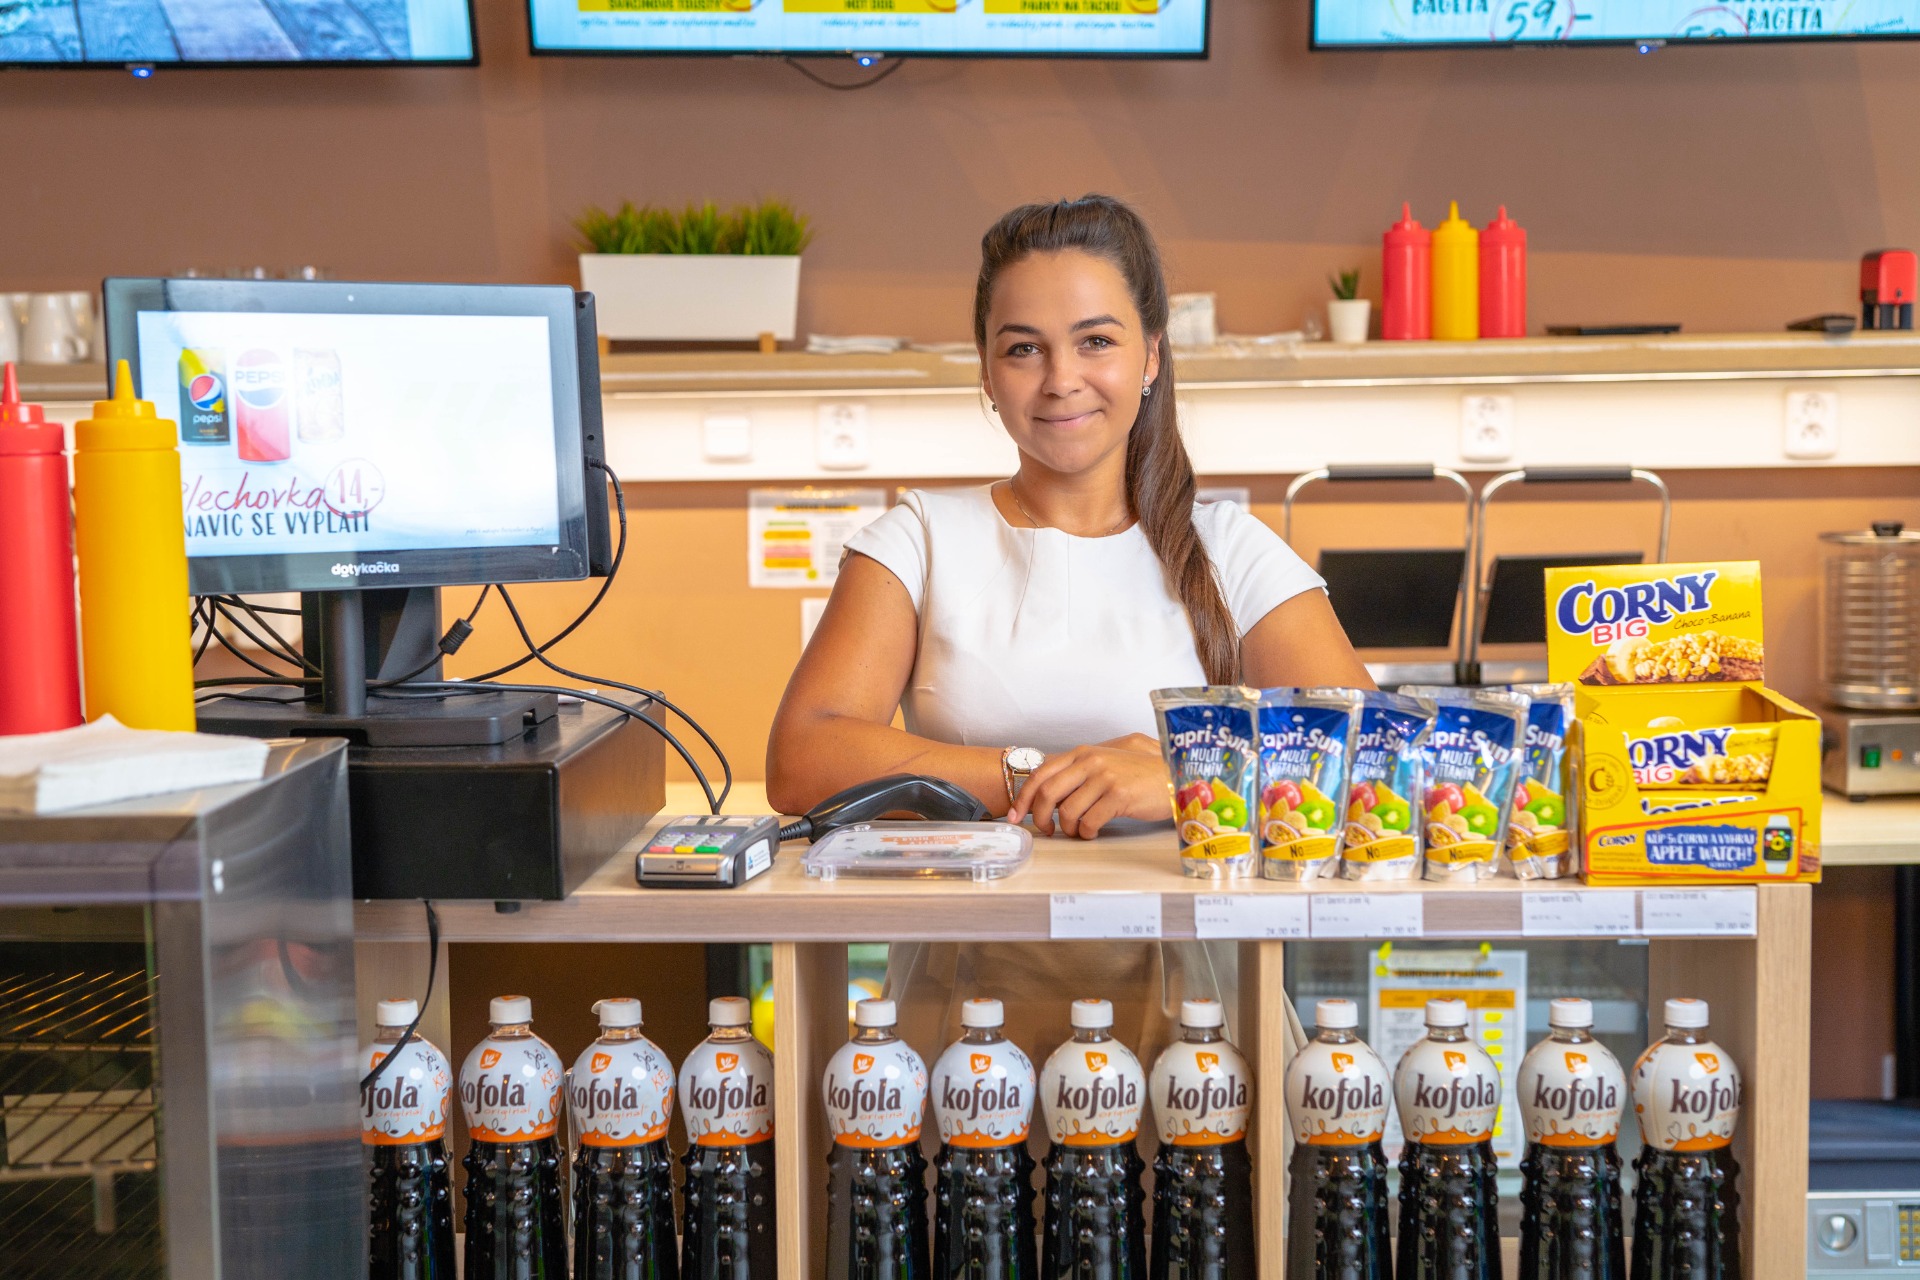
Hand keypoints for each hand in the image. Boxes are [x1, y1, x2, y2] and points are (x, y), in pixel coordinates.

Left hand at [1007, 738, 1169, 839]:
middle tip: (1046, 830)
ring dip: (1069, 829)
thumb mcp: (1107, 763)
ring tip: (1080, 831)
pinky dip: (1087, 833)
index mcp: (1083, 752)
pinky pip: (1089, 822)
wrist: (1176, 775)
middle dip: (1039, 817)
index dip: (1023, 797)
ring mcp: (1104, 777)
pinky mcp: (1118, 795)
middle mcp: (1090, 761)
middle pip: (1046, 793)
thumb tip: (1049, 794)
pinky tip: (1094, 832)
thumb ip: (1079, 772)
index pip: (1041, 773)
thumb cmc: (1141, 774)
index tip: (1015, 815)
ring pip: (1067, 811)